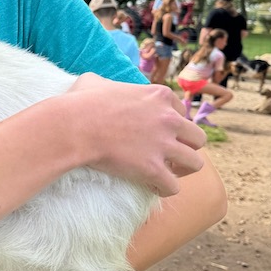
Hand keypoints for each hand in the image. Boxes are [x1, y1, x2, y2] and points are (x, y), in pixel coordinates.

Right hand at [66, 73, 205, 195]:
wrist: (74, 126)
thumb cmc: (80, 103)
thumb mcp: (95, 81)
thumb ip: (107, 83)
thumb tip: (98, 86)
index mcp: (159, 96)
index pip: (183, 112)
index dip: (173, 125)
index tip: (162, 133)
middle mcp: (168, 119)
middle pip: (197, 138)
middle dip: (186, 148)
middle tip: (169, 156)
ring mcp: (163, 144)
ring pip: (194, 164)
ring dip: (181, 170)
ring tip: (167, 174)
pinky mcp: (153, 168)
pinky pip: (173, 186)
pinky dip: (164, 189)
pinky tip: (152, 187)